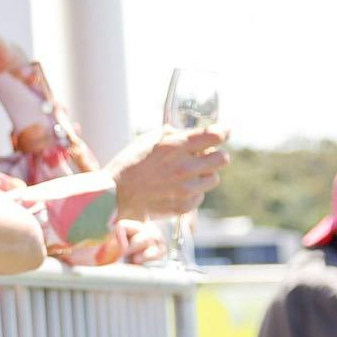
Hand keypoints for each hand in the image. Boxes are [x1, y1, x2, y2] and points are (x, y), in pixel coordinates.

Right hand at [105, 125, 227, 220]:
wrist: (114, 198)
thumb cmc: (127, 167)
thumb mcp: (144, 141)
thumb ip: (168, 135)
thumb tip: (182, 131)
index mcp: (174, 146)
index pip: (214, 136)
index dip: (222, 132)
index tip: (222, 133)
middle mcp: (184, 166)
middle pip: (222, 159)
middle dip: (216, 156)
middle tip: (206, 157)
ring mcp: (185, 188)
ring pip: (214, 178)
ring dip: (204, 175)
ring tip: (187, 175)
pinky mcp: (184, 205)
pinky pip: (201, 196)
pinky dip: (193, 192)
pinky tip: (177, 189)